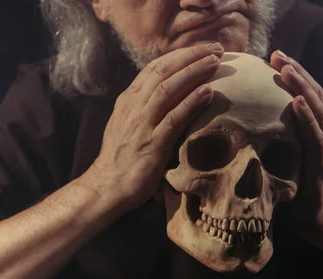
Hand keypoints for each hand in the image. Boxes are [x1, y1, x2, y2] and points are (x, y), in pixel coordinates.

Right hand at [88, 43, 224, 210]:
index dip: (179, 56)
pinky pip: (174, 117)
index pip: (154, 68)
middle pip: (163, 71)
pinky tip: (208, 92)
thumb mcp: (129, 126)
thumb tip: (170, 97)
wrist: (107, 186)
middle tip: (215, 48)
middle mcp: (133, 106)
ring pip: (168, 88)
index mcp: (129, 101)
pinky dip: (191, 102)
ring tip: (215, 62)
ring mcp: (142, 124)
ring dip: (194, 72)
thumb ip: (145, 109)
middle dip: (191, 56)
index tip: (201, 49)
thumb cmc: (121, 159)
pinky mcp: (152, 143)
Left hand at [269, 50, 322, 237]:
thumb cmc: (290, 186)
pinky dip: (307, 117)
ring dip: (301, 86)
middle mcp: (319, 132)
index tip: (272, 56)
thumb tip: (234, 123)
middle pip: (312, 93)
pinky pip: (316, 135)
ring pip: (316, 108)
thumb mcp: (276, 156)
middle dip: (295, 71)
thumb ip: (266, 137)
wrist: (313, 216)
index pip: (302, 93)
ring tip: (287, 69)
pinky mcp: (322, 163)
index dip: (290, 74)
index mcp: (307, 129)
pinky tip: (297, 103)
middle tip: (278, 54)